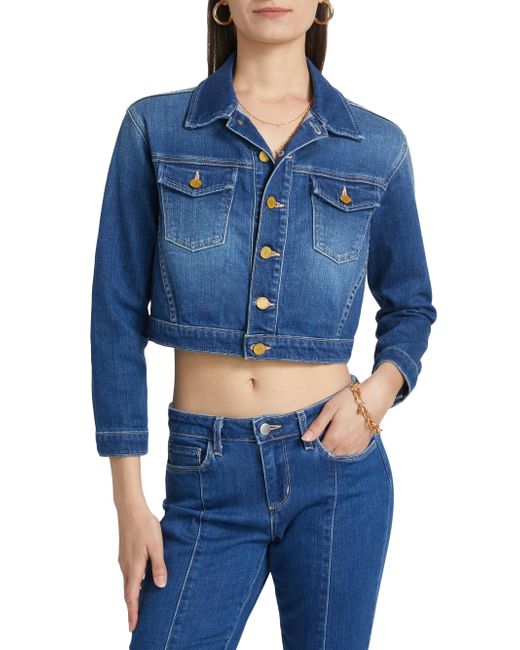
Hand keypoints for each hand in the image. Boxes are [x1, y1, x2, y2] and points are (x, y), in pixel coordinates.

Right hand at [116, 503, 167, 631]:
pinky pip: (128, 574)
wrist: (130, 509)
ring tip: (139, 607)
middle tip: (135, 623)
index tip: (133, 627)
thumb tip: (161, 586)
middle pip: (128, 593)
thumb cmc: (145, 526)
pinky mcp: (125, 554)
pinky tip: (140, 583)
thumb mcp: (157, 546)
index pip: (131, 596)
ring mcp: (124, 560)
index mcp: (134, 567)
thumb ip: (159, 566)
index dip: (133, 613)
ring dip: (132, 596)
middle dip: (132, 608)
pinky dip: (133, 584)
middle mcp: (126, 566)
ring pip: (128, 583)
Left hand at [301, 377, 390, 454]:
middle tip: (324, 432)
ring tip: (335, 434)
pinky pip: (351, 453)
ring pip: (340, 455)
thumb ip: (317, 425)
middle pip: (329, 454)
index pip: (319, 449)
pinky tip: (345, 437)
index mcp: (335, 438)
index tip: (314, 435)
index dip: (315, 444)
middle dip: (324, 447)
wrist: (376, 397)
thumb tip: (305, 439)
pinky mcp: (364, 444)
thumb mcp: (330, 408)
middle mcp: (346, 446)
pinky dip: (346, 448)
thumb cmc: (350, 400)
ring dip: (335, 449)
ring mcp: (356, 447)